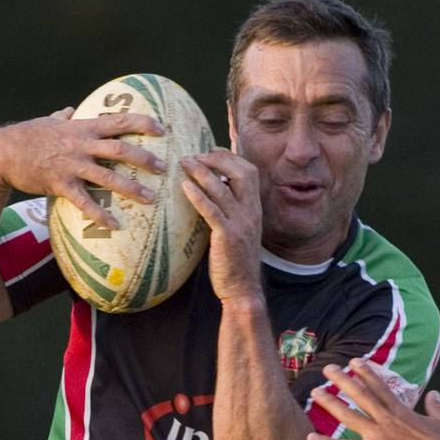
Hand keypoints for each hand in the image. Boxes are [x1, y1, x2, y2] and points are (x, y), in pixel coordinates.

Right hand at [0, 107, 164, 229]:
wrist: (1, 153)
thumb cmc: (26, 136)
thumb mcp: (47, 122)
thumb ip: (62, 117)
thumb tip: (68, 109)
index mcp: (82, 128)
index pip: (118, 120)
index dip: (142, 123)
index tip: (161, 128)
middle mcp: (81, 145)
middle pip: (121, 149)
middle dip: (145, 158)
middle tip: (163, 168)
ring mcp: (72, 165)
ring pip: (109, 176)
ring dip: (132, 188)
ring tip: (150, 198)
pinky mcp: (61, 184)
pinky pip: (85, 202)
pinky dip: (100, 215)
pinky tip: (114, 225)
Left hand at [179, 149, 264, 301]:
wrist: (243, 289)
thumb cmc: (235, 261)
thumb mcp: (237, 229)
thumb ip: (229, 210)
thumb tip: (210, 192)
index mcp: (255, 208)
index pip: (250, 171)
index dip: (230, 157)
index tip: (210, 150)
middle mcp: (252, 212)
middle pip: (242, 172)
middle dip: (218, 158)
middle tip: (195, 154)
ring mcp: (241, 224)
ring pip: (223, 188)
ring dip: (202, 172)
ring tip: (184, 162)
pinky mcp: (228, 237)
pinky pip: (212, 211)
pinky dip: (198, 196)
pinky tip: (184, 186)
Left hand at [305, 359, 439, 439]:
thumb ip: (438, 406)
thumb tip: (435, 394)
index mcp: (401, 411)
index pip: (380, 387)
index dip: (366, 373)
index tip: (354, 362)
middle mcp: (385, 418)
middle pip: (360, 395)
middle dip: (343, 380)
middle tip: (328, 368)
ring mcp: (377, 434)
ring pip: (349, 415)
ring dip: (331, 403)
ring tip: (314, 391)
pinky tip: (310, 438)